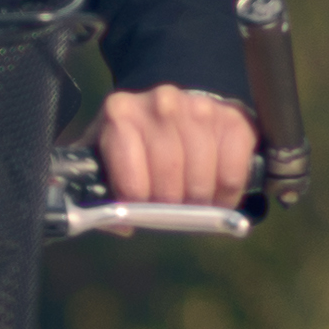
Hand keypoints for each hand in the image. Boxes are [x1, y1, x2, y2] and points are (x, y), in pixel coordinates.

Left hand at [93, 84, 256, 208]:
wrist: (170, 110)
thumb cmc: (133, 142)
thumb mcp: (103, 157)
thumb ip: (96, 190)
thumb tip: (120, 224)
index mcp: (120, 113)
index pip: (131, 182)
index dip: (138, 207)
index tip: (140, 214)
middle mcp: (161, 104)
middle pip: (168, 182)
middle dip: (169, 208)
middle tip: (169, 212)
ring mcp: (199, 109)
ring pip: (200, 182)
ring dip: (198, 204)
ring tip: (191, 206)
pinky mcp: (232, 119)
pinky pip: (232, 176)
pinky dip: (225, 197)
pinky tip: (215, 196)